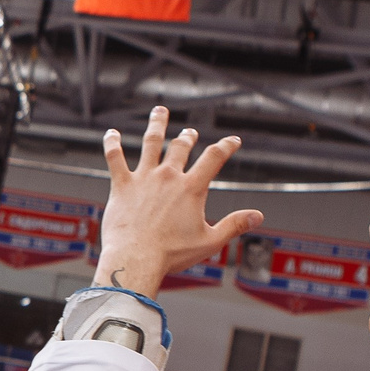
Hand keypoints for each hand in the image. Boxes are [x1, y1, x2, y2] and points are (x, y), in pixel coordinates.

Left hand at [91, 106, 261, 298]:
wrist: (136, 258)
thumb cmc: (171, 254)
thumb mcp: (210, 241)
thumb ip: (234, 225)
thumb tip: (258, 216)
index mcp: (191, 188)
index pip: (214, 157)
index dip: (226, 146)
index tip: (233, 140)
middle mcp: (168, 177)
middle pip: (180, 147)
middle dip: (187, 138)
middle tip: (190, 133)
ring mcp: (143, 178)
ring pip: (151, 143)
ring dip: (157, 125)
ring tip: (159, 112)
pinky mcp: (121, 185)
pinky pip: (115, 158)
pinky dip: (112, 143)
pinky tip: (112, 133)